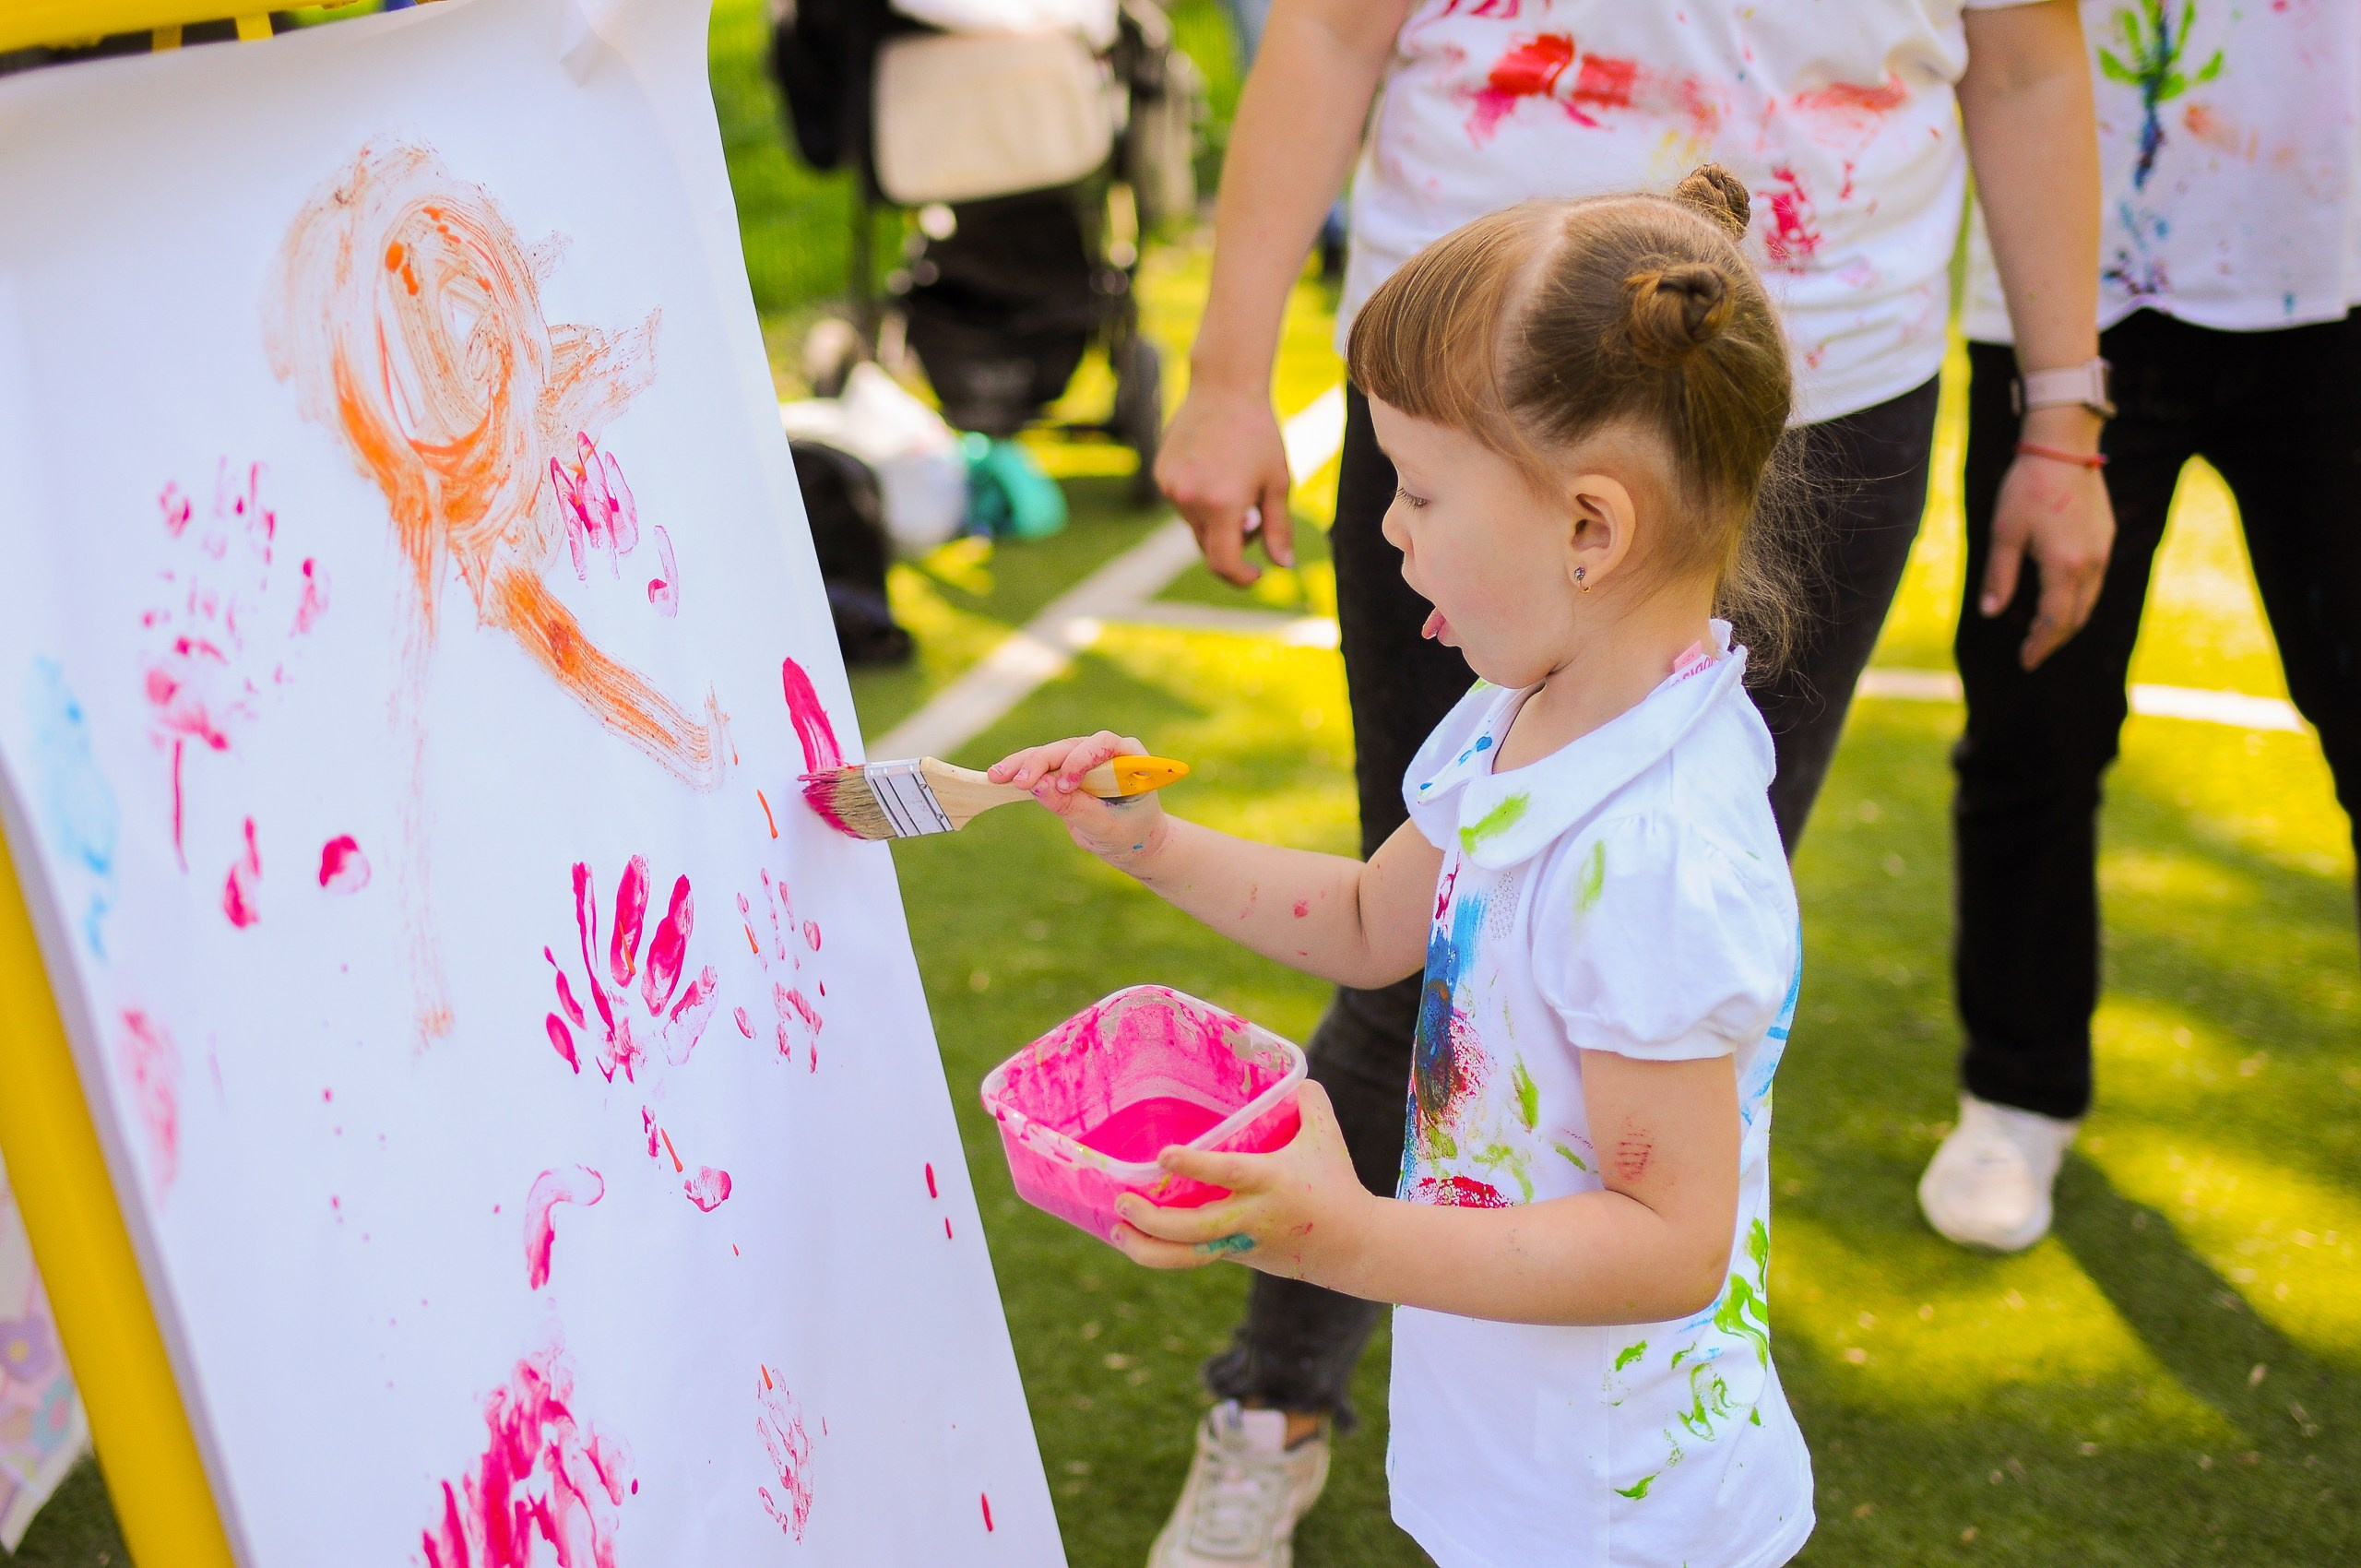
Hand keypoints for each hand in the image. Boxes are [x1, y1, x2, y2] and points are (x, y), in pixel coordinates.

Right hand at [987, 730, 1169, 867]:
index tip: (1065, 784)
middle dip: (1042, 762)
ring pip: (1049, 753)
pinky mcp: (1065, 769)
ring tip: (997, 776)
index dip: (1081, 759)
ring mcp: (1083, 757)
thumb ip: (1075, 807)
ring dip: (1023, 764)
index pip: (1103, 744)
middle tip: (1019, 781)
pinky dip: (1020, 771)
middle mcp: (1107, 751)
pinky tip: (998, 777)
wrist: (1130, 841)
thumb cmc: (1128, 834)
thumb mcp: (1105, 827)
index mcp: (1130, 758)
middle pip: (1069, 746)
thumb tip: (1038, 787)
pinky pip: (1040, 765)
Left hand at [1110, 1082, 1372, 1282]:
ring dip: (1147, 1248)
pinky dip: (1162, 1251)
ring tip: (1117, 1229)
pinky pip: (1193, 1257)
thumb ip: (1308, 1100)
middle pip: (1193, 1228)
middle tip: (1123, 1199)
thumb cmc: (1337, 1183)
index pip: (1227, 1174)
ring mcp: (1240, 1242)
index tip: (1162, 1156)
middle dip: (1152, 1219)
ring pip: (1187, 1256)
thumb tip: (1292, 1074)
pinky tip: (1135, 1237)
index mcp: (1270, 1182)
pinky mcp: (1237, 1257)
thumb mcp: (1327, 1137)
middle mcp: (1250, 1216)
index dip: (1194, 1165)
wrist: (1353, 1247)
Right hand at [1155, 379, 1294, 585]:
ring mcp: (1170, 487)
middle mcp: (1190, 499)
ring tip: (1233, 480)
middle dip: (1233, 540)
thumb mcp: (1278, 482)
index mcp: (1222, 505)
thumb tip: (1283, 566)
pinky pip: (1181, 502)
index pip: (1224, 563)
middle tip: (1254, 508)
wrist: (1225, 387)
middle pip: (1209, 546)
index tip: (1256, 575)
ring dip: (1214, 518)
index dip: (1241, 577)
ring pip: (1194, 524)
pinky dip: (1198, 499)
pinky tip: (1214, 467)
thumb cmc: (1259, 434)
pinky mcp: (1160, 474)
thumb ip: (1279, 528)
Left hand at [1979, 409, 2114, 669]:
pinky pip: (2094, 580)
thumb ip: (1999, 576)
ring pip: (2089, 600)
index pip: (2054, 622)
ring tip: (2044, 633)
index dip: (2039, 645)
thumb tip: (1991, 613)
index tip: (2025, 661)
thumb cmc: (2028, 488)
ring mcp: (2102, 549)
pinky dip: (2078, 599)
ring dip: (2068, 621)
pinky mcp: (2105, 536)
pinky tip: (2061, 598)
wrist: (2063, 448)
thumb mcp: (2004, 533)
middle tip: (2033, 653)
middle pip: (2076, 617)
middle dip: (2054, 639)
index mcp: (2064, 566)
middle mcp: (2091, 563)